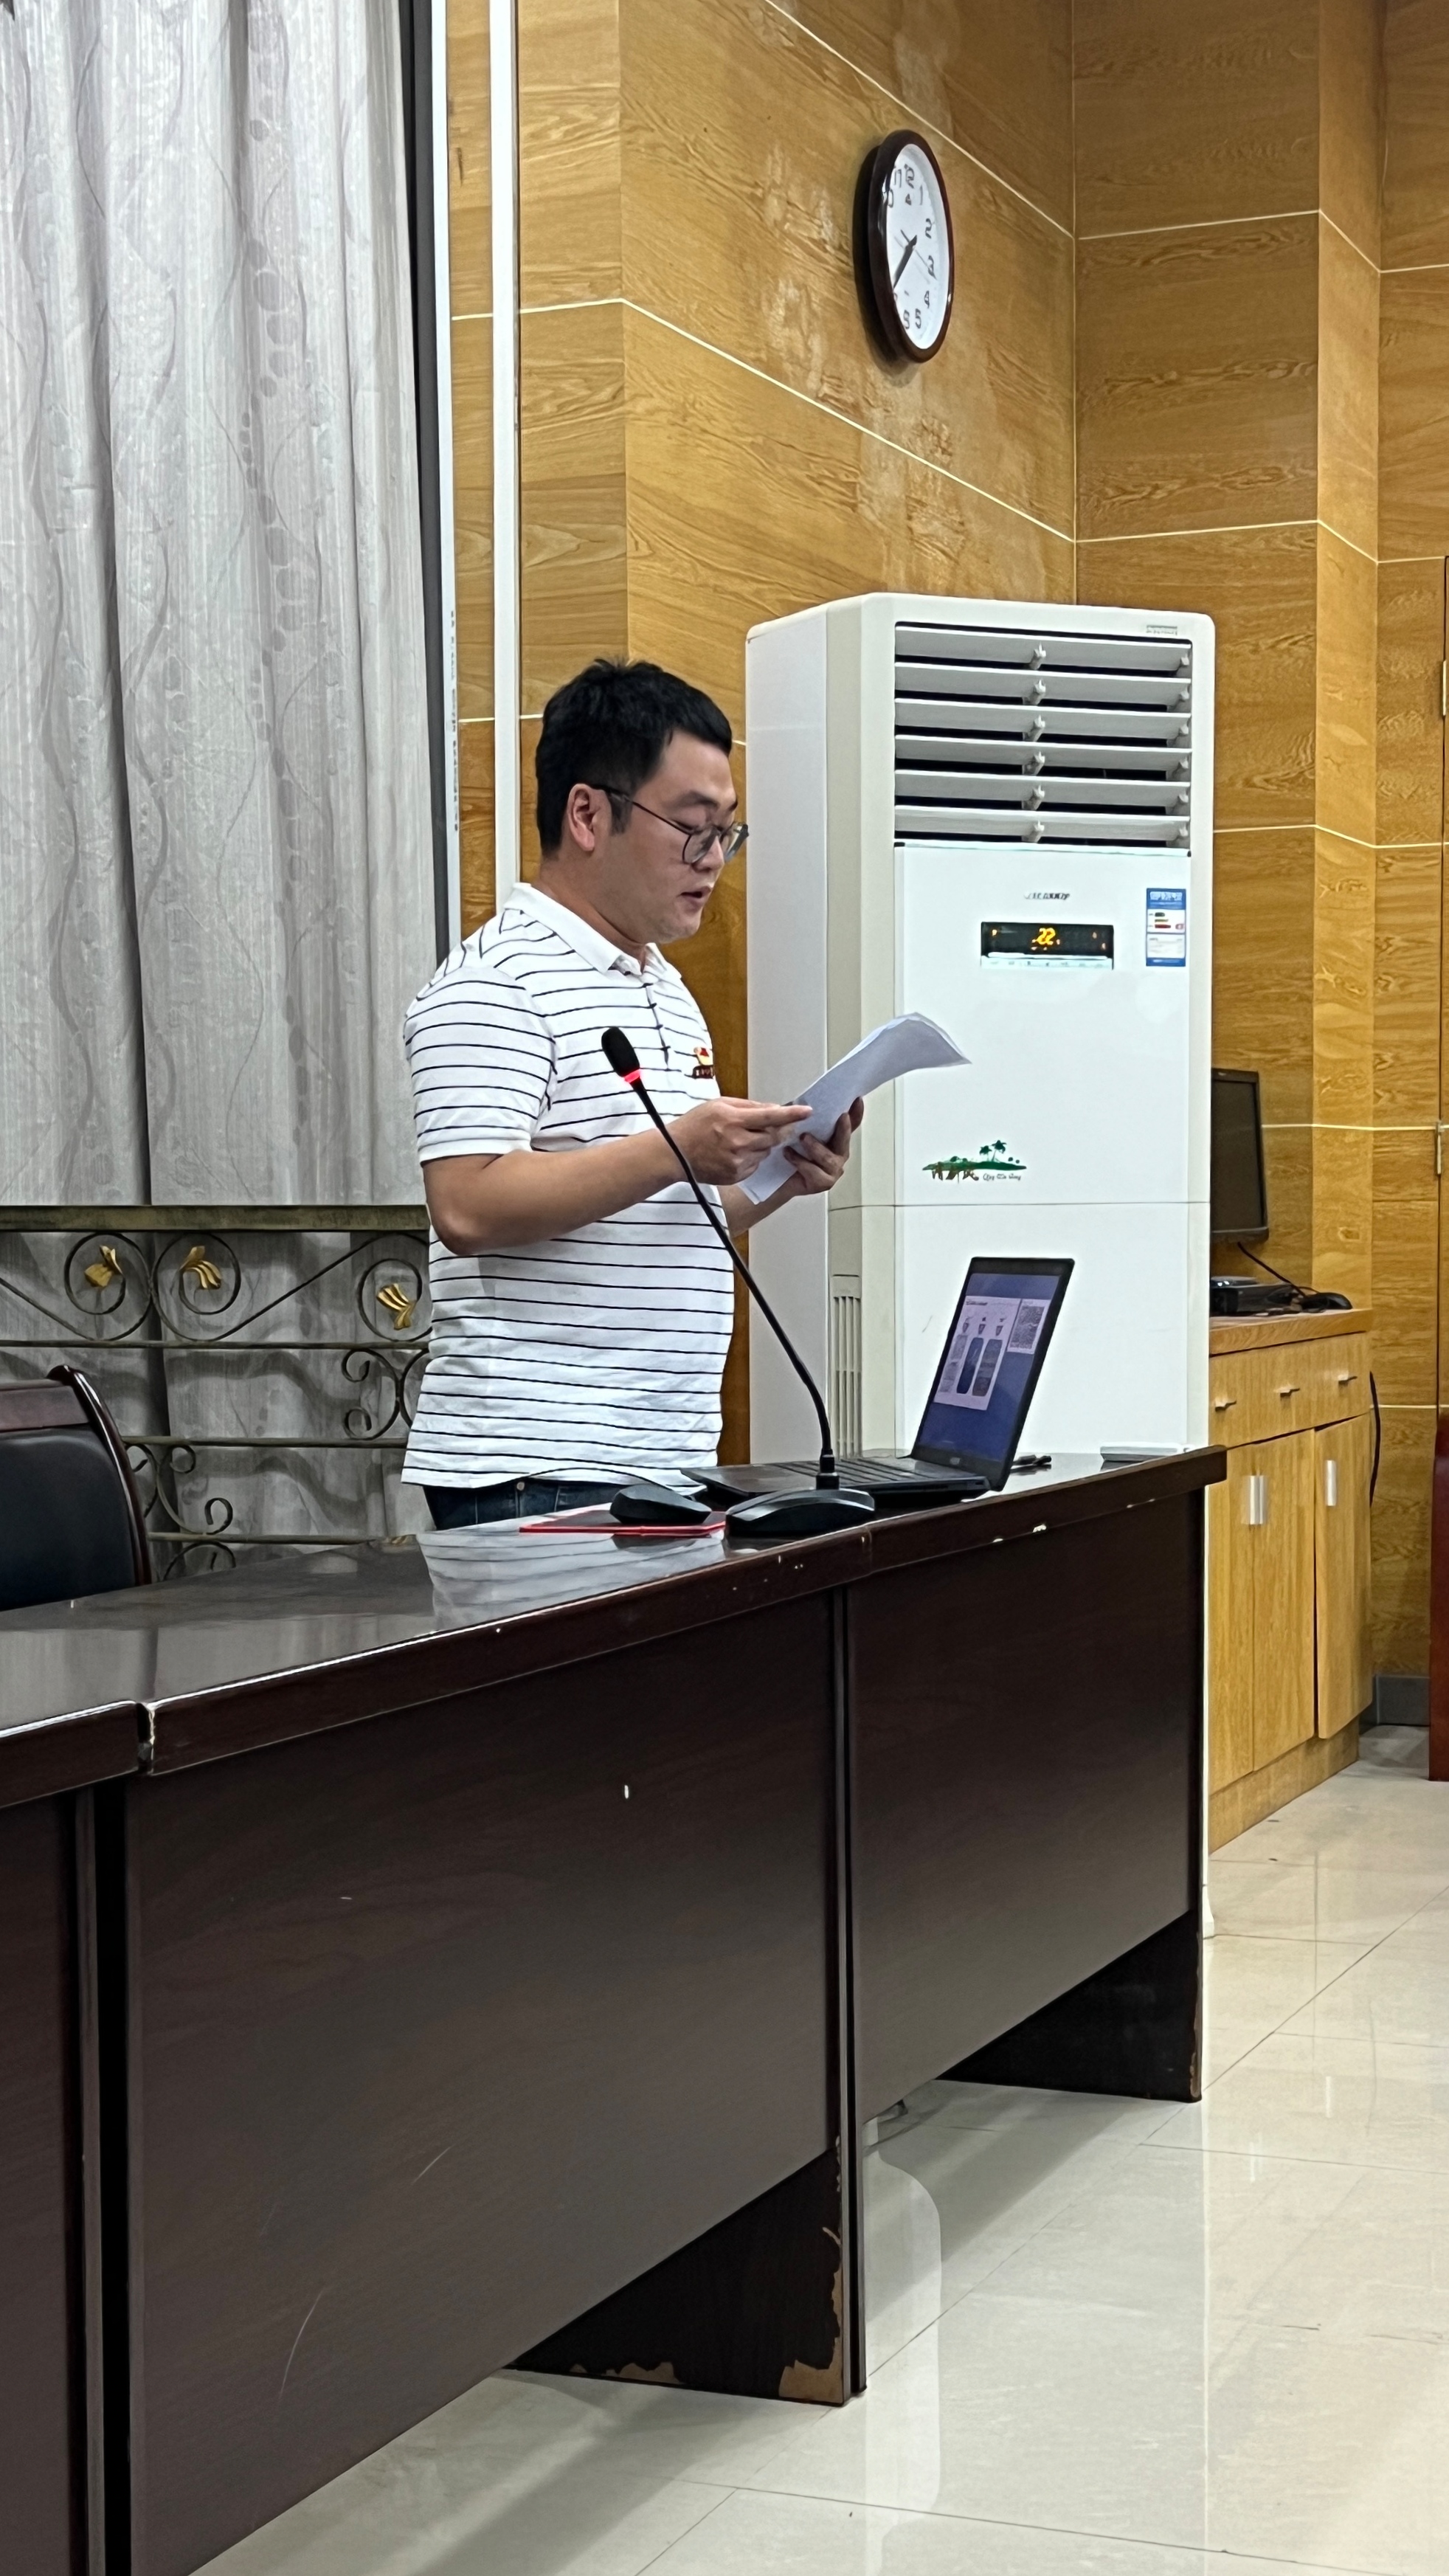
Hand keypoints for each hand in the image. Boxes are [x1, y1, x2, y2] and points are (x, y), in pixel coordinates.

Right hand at [669, 1094, 810, 1185]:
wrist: (674, 1153)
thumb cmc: (695, 1125)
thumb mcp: (719, 1105)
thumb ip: (748, 1106)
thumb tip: (773, 1108)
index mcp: (734, 1120)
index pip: (771, 1117)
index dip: (791, 1114)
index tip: (807, 1111)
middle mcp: (738, 1142)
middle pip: (773, 1136)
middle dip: (777, 1131)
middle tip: (772, 1126)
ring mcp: (737, 1161)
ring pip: (765, 1151)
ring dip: (762, 1144)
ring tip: (742, 1139)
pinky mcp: (736, 1175)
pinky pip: (755, 1164)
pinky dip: (752, 1157)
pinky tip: (734, 1152)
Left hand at [783, 1097, 863, 1197]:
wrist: (776, 1180)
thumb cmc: (788, 1153)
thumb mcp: (793, 1130)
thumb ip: (801, 1118)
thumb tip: (803, 1102)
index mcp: (834, 1139)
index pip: (849, 1125)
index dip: (856, 1113)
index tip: (858, 1099)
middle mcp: (837, 1154)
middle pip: (844, 1140)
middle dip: (844, 1129)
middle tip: (842, 1116)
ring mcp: (832, 1170)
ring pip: (829, 1158)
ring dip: (816, 1147)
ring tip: (803, 1138)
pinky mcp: (823, 1183)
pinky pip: (814, 1172)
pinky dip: (800, 1162)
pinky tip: (788, 1153)